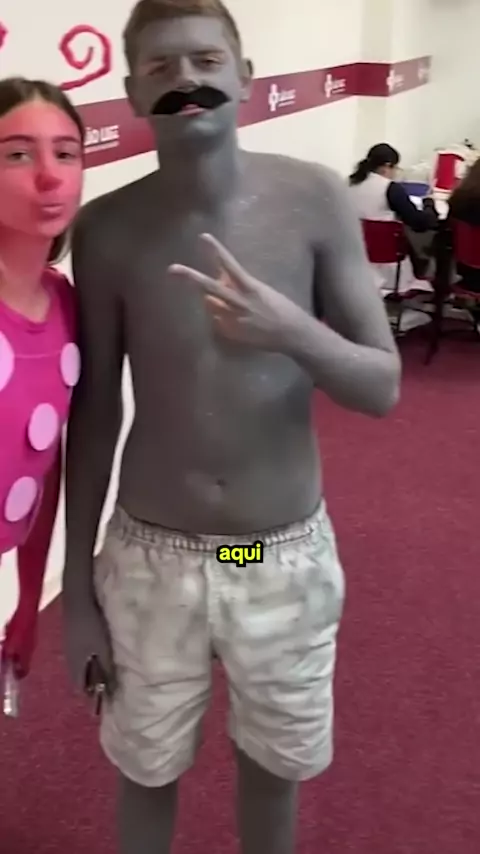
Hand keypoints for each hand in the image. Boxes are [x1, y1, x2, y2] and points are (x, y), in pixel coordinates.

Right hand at [63, 597, 115, 696]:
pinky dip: (91, 660)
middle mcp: (69, 662)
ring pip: (81, 667)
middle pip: (81, 680)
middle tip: (113, 684)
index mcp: (76, 669)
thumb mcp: (103, 651)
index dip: (95, 696)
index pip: (83, 691)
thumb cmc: (92, 628)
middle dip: (94, 684)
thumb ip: (106, 671)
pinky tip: (101, 653)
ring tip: (109, 670)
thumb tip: (111, 692)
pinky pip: (81, 657)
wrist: (77, 601)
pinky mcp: (71, 639)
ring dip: (93, 671)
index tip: (110, 697)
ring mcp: (69, 650)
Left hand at [169, 233, 304, 351]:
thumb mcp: (260, 290)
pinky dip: (221, 318)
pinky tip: (236, 321)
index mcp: (250, 287)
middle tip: (172, 269)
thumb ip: (238, 284)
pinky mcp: (233, 333)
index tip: (203, 237)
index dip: (216, 251)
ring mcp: (235, 319)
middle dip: (191, 278)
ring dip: (210, 300)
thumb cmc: (280, 308)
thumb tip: (219, 278)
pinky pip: (218, 321)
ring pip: (212, 305)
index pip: (230, 265)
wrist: (292, 333)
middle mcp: (240, 302)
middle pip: (211, 287)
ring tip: (226, 302)